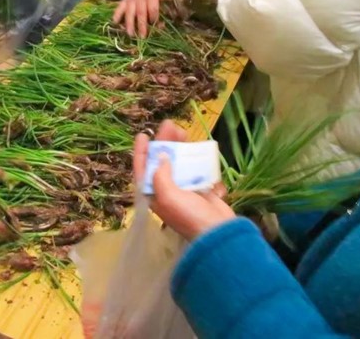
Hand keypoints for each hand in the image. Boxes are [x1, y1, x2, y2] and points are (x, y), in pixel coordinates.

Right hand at [113, 0, 164, 37]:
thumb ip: (163, 9)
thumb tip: (162, 26)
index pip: (153, 8)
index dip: (154, 17)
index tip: (155, 25)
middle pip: (141, 12)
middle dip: (141, 26)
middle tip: (142, 37)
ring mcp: (131, 0)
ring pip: (129, 12)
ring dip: (129, 24)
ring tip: (130, 34)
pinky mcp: (124, 0)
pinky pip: (119, 8)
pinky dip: (116, 15)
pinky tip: (115, 23)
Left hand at [134, 120, 235, 240]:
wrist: (218, 233)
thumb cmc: (189, 216)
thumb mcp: (168, 197)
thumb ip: (161, 175)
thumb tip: (160, 157)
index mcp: (154, 195)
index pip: (143, 169)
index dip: (141, 152)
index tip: (143, 135)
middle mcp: (167, 191)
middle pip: (162, 162)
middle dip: (165, 143)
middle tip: (171, 126)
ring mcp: (185, 190)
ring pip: (180, 163)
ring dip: (182, 148)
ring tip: (185, 133)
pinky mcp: (201, 189)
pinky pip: (197, 170)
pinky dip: (199, 161)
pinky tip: (201, 151)